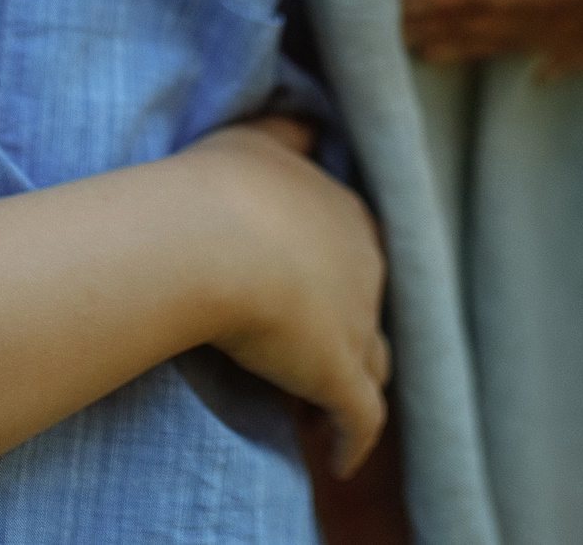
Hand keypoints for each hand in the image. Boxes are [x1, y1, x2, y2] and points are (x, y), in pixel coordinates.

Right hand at [178, 117, 390, 478]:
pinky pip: (361, 420)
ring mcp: (358, 324)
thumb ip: (289, 131)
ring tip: (320, 403)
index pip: (353, 253)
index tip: (296, 293)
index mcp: (347, 214)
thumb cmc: (220, 188)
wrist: (208, 237)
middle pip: (367, 307)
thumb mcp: (258, 138)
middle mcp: (366, 267)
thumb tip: (312, 124)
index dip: (330, 276)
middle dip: (343, 327)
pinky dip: (353, 441)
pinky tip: (339, 459)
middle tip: (299, 348)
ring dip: (353, 380)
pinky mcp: (340, 375)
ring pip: (373, 361)